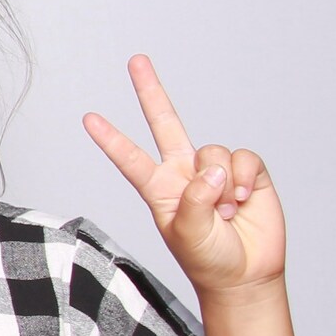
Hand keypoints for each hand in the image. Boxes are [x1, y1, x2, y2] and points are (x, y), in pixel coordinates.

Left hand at [83, 55, 285, 294]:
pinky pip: (243, 158)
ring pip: (213, 151)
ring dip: (222, 184)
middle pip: (165, 123)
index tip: (88, 118)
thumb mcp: (188, 233)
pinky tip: (243, 200)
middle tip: (136, 60)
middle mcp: (184, 172)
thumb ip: (195, 198)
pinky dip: (244, 178)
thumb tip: (212, 169)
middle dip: (152, 91)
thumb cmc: (208, 259)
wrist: (246, 275)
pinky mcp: (246, 173)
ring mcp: (215, 171)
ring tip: (225, 212)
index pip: (130, 158)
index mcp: (159, 188)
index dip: (111, 139)